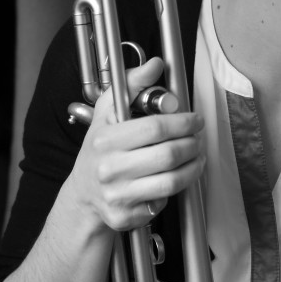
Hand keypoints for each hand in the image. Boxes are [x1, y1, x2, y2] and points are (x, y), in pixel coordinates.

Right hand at [70, 56, 205, 231]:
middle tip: (198, 140)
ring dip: (193, 168)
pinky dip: (174, 190)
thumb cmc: (100, 150)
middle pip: (168, 155)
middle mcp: (109, 168)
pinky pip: (162, 202)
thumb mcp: (107, 112)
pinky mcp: (126, 217)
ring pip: (171, 182)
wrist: (83, 195)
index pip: (155, 128)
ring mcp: (117, 195)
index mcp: (105, 140)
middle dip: (192, 145)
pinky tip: (173, 179)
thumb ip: (131, 84)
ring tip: (196, 158)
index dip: (183, 122)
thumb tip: (155, 64)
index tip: (195, 120)